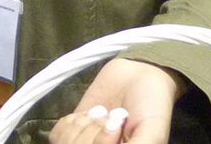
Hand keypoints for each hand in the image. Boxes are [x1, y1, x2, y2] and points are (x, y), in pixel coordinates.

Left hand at [49, 58, 185, 143]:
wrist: (138, 73)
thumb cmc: (152, 106)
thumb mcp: (152, 132)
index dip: (101, 143)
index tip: (116, 124)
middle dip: (95, 135)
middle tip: (110, 115)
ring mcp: (87, 142)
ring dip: (82, 128)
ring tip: (101, 112)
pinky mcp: (74, 129)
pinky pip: (57, 136)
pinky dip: (69, 124)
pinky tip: (86, 114)